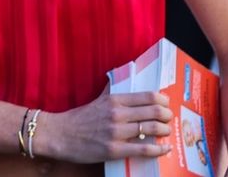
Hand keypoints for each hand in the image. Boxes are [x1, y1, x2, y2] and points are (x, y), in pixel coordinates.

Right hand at [37, 88, 172, 162]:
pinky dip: (159, 150)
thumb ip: (112, 90)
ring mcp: (116, 133)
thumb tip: (121, 77)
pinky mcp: (114, 150)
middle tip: (168, 118)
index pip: (147, 96)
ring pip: (151, 129)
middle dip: (166, 115)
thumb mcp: (97, 100)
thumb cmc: (78, 118)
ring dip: (165, 130)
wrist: (59, 135)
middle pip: (153, 112)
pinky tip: (165, 148)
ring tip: (166, 131)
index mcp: (113, 100)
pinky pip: (143, 149)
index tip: (166, 103)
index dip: (162, 100)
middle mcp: (117, 114)